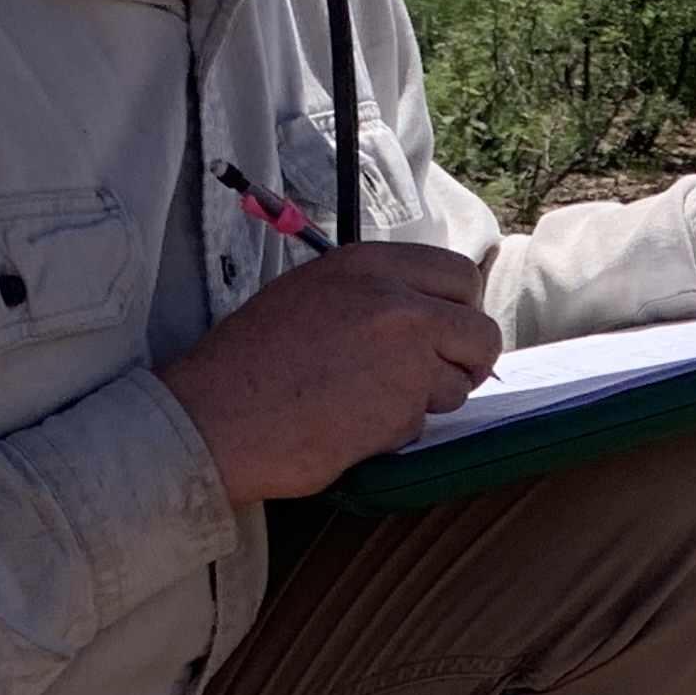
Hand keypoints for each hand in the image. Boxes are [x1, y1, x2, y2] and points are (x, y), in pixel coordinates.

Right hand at [160, 243, 504, 504]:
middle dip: (468, 358)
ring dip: (432, 399)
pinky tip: (355, 426)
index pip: (458, 274)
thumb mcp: (312, 296)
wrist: (215, 417)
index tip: (446, 333)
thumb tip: (429, 313)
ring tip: (371, 403)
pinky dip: (403, 430)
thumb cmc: (251, 364)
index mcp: (369, 264)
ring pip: (463, 380)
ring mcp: (407, 352)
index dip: (460, 310)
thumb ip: (374, 296)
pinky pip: (430, 420)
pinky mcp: (405, 404)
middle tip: (438, 377)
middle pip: (481, 329)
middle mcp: (397, 300)